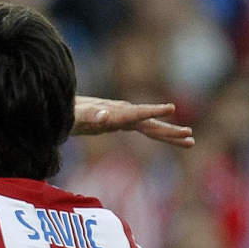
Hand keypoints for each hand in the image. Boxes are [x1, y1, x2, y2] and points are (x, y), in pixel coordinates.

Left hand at [72, 97, 193, 147]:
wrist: (57, 107)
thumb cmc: (65, 114)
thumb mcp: (74, 117)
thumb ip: (88, 115)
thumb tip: (105, 115)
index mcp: (111, 112)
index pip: (136, 113)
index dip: (152, 111)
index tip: (171, 108)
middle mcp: (120, 112)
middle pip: (148, 122)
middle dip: (169, 130)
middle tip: (190, 136)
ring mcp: (121, 116)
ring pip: (149, 126)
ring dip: (168, 133)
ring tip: (190, 140)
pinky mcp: (118, 121)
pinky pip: (142, 128)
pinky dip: (156, 132)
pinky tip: (168, 136)